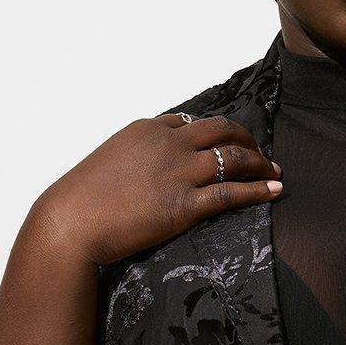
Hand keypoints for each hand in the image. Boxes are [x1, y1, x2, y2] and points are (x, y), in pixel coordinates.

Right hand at [33, 113, 282, 267]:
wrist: (70, 223)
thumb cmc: (81, 201)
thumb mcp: (109, 163)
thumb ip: (134, 160)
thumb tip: (144, 172)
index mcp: (147, 130)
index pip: (190, 121)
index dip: (214, 130)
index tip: (226, 140)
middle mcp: (168, 144)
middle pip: (222, 130)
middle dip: (247, 140)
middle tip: (261, 153)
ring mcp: (178, 173)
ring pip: (234, 158)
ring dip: (260, 163)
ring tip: (275, 171)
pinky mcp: (185, 205)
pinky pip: (232, 193)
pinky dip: (259, 190)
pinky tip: (274, 192)